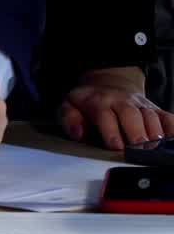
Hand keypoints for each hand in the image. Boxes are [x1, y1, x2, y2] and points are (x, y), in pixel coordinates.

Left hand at [58, 66, 173, 149]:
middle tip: (138, 147)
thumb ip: (70, 119)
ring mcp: (140, 106)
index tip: (115, 145)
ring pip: (151, 117)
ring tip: (153, 147)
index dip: (110, 130)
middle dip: (135, 132)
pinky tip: (171, 138)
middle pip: (131, 115)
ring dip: (154, 133)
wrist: (108, 86)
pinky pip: (168, 118)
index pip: (104, 115)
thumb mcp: (71, 107)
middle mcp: (121, 102)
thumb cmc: (88, 104)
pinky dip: (172, 128)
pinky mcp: (155, 111)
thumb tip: (78, 133)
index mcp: (98, 102)